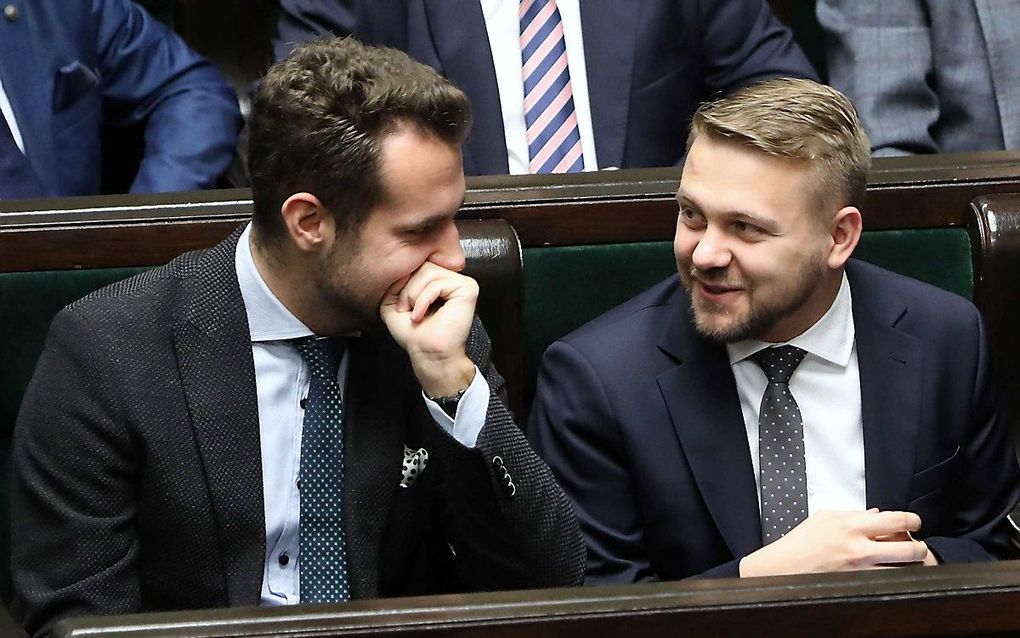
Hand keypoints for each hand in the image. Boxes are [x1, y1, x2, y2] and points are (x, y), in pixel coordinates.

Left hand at [379, 261, 477, 396]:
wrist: (427, 355)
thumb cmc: (414, 334)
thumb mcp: (392, 302)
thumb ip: (395, 281)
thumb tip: (403, 263)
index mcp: (439, 281)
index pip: (419, 265)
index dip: (404, 282)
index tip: (402, 306)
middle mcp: (453, 279)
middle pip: (423, 266)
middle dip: (407, 289)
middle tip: (406, 310)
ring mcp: (463, 283)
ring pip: (428, 272)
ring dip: (413, 295)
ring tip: (414, 314)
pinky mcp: (468, 289)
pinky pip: (437, 283)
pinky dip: (423, 300)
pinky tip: (420, 315)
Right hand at [739, 509, 929, 576]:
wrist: (785, 566)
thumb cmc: (803, 540)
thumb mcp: (826, 518)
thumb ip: (855, 515)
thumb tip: (878, 515)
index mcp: (852, 525)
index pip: (896, 520)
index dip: (913, 520)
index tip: (915, 522)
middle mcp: (860, 548)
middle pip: (908, 548)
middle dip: (919, 547)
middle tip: (917, 545)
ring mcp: (861, 570)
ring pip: (903, 570)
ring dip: (911, 566)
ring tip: (908, 562)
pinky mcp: (858, 585)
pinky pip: (888, 581)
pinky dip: (896, 578)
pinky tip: (893, 573)